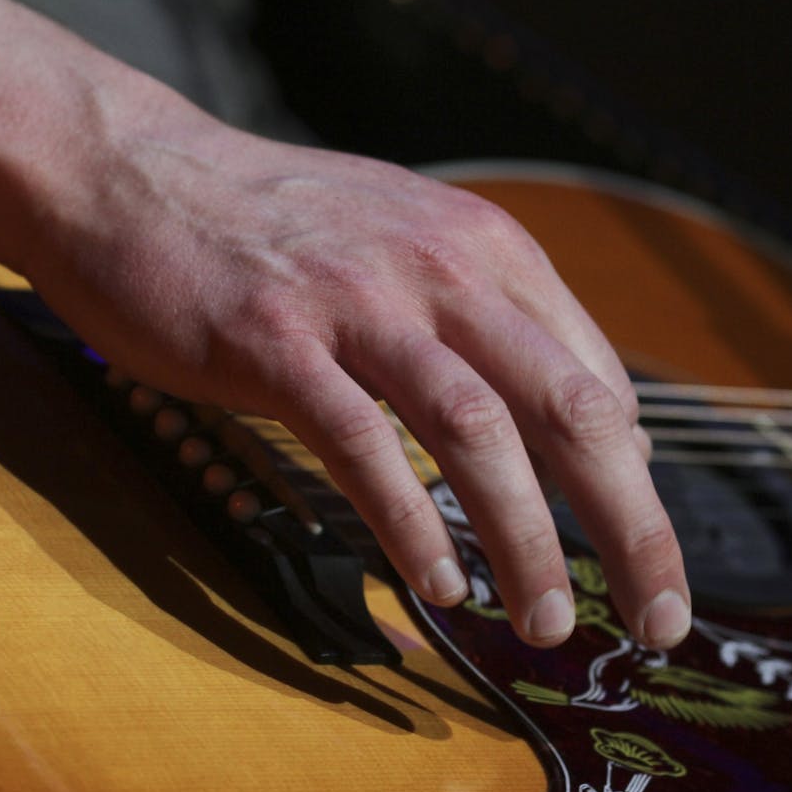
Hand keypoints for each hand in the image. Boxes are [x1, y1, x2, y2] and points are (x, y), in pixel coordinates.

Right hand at [20, 117, 690, 649]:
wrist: (135, 171)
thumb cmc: (285, 230)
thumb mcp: (418, 246)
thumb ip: (498, 324)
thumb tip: (589, 423)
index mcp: (492, 252)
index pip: (600, 380)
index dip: (635, 480)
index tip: (639, 551)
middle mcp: (444, 270)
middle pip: (573, 411)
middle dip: (632, 526)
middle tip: (656, 617)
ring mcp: (359, 304)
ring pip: (478, 434)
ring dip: (528, 540)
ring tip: (545, 620)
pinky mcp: (274, 341)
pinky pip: (360, 445)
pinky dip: (407, 522)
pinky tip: (437, 581)